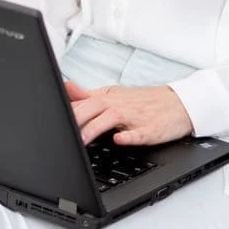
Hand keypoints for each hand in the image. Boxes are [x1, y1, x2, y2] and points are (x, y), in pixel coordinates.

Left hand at [64, 81, 194, 145]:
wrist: (180, 104)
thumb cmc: (145, 101)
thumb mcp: (114, 95)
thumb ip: (88, 95)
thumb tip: (66, 87)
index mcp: (108, 97)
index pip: (81, 103)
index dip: (65, 112)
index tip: (48, 120)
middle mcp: (119, 105)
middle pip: (92, 108)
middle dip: (75, 120)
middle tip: (60, 134)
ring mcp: (135, 117)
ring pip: (111, 119)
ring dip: (95, 129)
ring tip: (81, 141)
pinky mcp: (151, 129)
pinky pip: (139, 133)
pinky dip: (129, 136)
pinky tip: (119, 140)